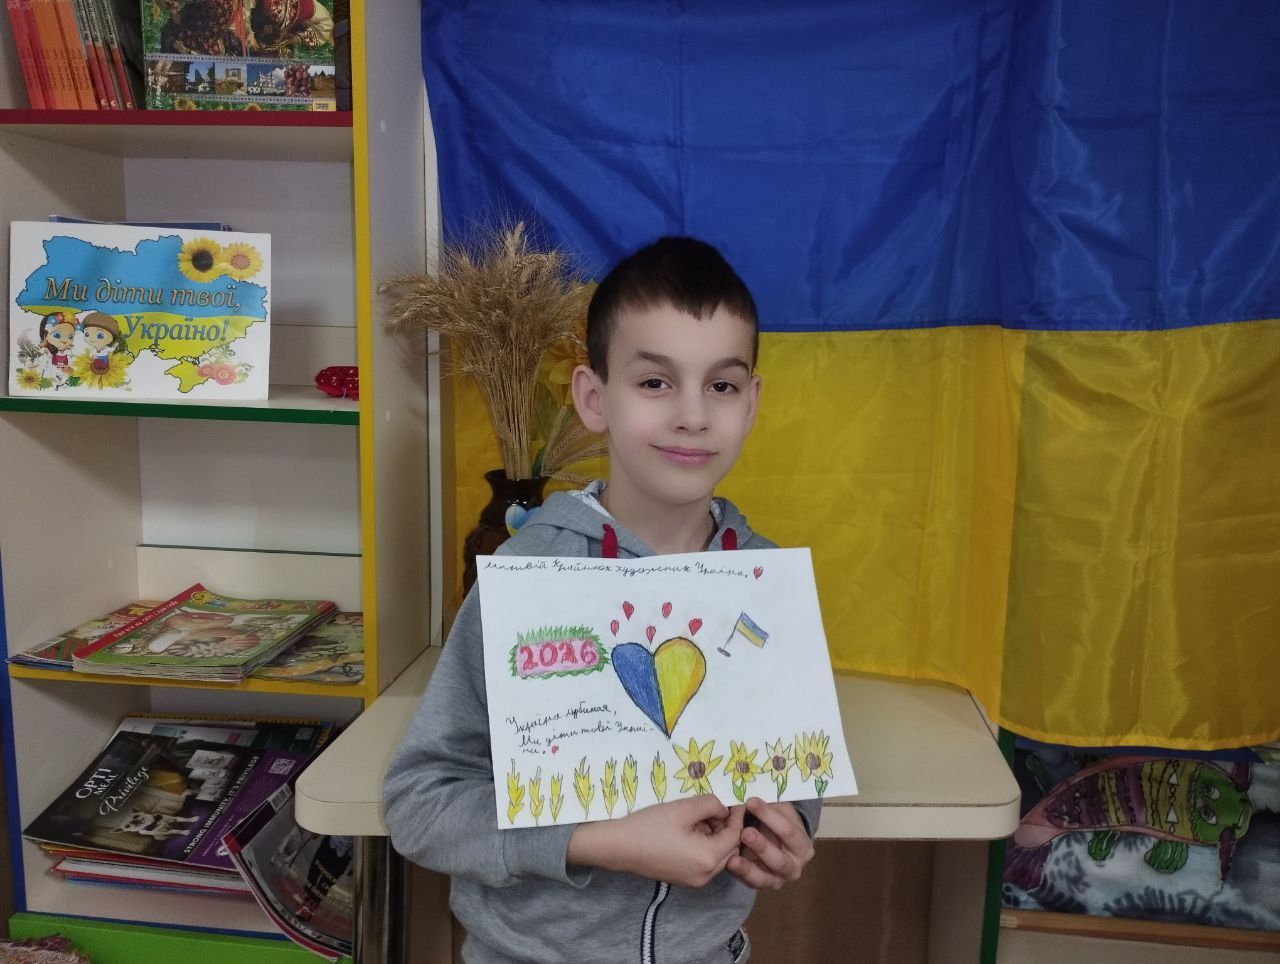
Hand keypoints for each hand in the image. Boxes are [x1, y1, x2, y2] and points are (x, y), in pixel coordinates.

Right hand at [567, 796, 744, 887]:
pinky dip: (705, 846)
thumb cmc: (650, 826)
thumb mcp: (684, 808)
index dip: (737, 816)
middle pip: (730, 849)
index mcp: (708, 859)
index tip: (738, 799)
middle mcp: (705, 876)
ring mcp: (694, 881)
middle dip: (727, 827)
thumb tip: (724, 808)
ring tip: (701, 817)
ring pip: (718, 856)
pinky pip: (704, 862)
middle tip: (717, 806)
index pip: (735, 836)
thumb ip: (710, 804)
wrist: (618, 846)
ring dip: (716, 836)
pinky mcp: (683, 879)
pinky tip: (691, 830)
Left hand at [726, 797, 813, 889]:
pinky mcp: (762, 885)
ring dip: (748, 867)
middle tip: (745, 833)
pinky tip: (729, 864)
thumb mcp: (779, 810)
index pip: (789, 832)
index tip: (751, 802)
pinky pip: (751, 882)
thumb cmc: (777, 821)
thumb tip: (755, 792)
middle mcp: (794, 866)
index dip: (770, 816)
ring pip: (765, 877)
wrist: (776, 840)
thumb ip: (771, 804)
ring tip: (733, 858)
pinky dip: (740, 874)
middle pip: (779, 859)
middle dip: (762, 846)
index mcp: (802, 845)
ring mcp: (779, 879)